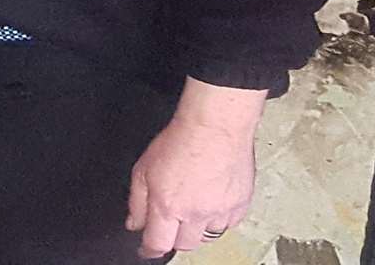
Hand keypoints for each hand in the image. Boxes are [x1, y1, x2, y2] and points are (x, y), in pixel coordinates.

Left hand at [125, 80, 262, 257]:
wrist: (216, 125)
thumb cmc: (181, 138)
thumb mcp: (143, 167)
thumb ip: (136, 201)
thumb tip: (134, 223)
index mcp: (168, 206)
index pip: (157, 244)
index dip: (149, 250)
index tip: (147, 249)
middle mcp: (195, 214)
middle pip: (183, 245)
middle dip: (174, 237)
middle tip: (172, 221)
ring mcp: (220, 211)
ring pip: (207, 236)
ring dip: (197, 228)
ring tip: (194, 207)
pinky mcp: (240, 204)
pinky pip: (229, 224)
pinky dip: (219, 218)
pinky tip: (213, 201)